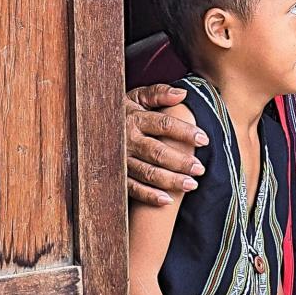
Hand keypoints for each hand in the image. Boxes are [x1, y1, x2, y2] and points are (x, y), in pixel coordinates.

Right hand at [125, 84, 206, 205]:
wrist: (90, 124)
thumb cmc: (121, 110)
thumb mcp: (136, 97)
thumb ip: (158, 94)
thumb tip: (182, 93)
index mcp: (135, 119)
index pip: (164, 125)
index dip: (185, 132)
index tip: (204, 140)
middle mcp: (127, 140)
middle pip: (157, 152)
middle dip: (180, 162)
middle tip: (200, 169)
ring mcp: (121, 160)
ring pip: (147, 173)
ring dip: (170, 181)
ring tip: (191, 185)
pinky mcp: (117, 175)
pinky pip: (132, 189)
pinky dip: (149, 196)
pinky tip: (167, 200)